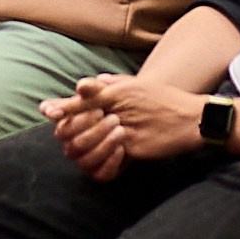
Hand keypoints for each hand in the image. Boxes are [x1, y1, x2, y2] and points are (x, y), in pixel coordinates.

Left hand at [42, 75, 205, 179]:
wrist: (192, 119)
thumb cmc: (165, 100)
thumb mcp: (139, 85)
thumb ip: (114, 82)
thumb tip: (93, 80)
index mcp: (119, 91)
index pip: (84, 97)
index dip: (64, 105)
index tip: (47, 110)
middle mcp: (120, 108)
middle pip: (83, 119)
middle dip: (68, 127)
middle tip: (57, 133)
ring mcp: (126, 128)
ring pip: (93, 139)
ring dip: (85, 144)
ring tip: (77, 147)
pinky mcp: (134, 146)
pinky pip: (111, 155)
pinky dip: (104, 157)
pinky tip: (99, 157)